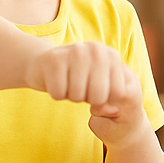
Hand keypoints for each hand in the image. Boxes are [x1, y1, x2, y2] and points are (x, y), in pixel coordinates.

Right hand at [25, 42, 148, 146]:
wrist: (45, 63)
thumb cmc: (77, 78)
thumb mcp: (99, 87)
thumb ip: (110, 101)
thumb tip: (115, 112)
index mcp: (112, 55)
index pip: (118, 93)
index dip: (105, 100)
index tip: (95, 90)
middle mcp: (96, 50)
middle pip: (99, 96)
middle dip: (88, 100)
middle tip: (80, 88)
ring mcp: (75, 51)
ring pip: (78, 96)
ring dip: (71, 96)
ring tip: (68, 83)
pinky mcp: (54, 59)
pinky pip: (58, 94)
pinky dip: (56, 94)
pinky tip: (56, 81)